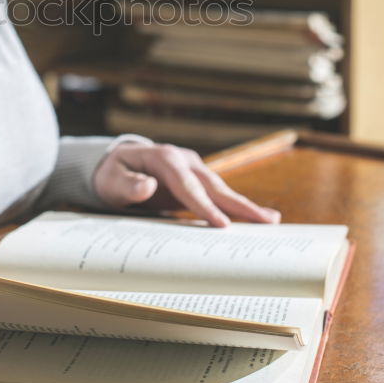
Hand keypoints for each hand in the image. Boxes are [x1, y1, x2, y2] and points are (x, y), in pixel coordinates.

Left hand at [93, 142, 280, 226]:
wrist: (114, 165)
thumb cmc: (112, 174)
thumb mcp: (111, 180)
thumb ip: (127, 185)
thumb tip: (147, 186)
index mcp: (165, 158)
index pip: (188, 185)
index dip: (205, 205)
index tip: (222, 224)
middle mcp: (184, 160)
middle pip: (213, 186)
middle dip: (239, 204)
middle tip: (267, 220)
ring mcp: (192, 169)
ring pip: (220, 190)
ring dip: (244, 206)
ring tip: (271, 220)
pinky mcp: (196, 179)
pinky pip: (216, 195)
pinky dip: (235, 207)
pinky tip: (254, 219)